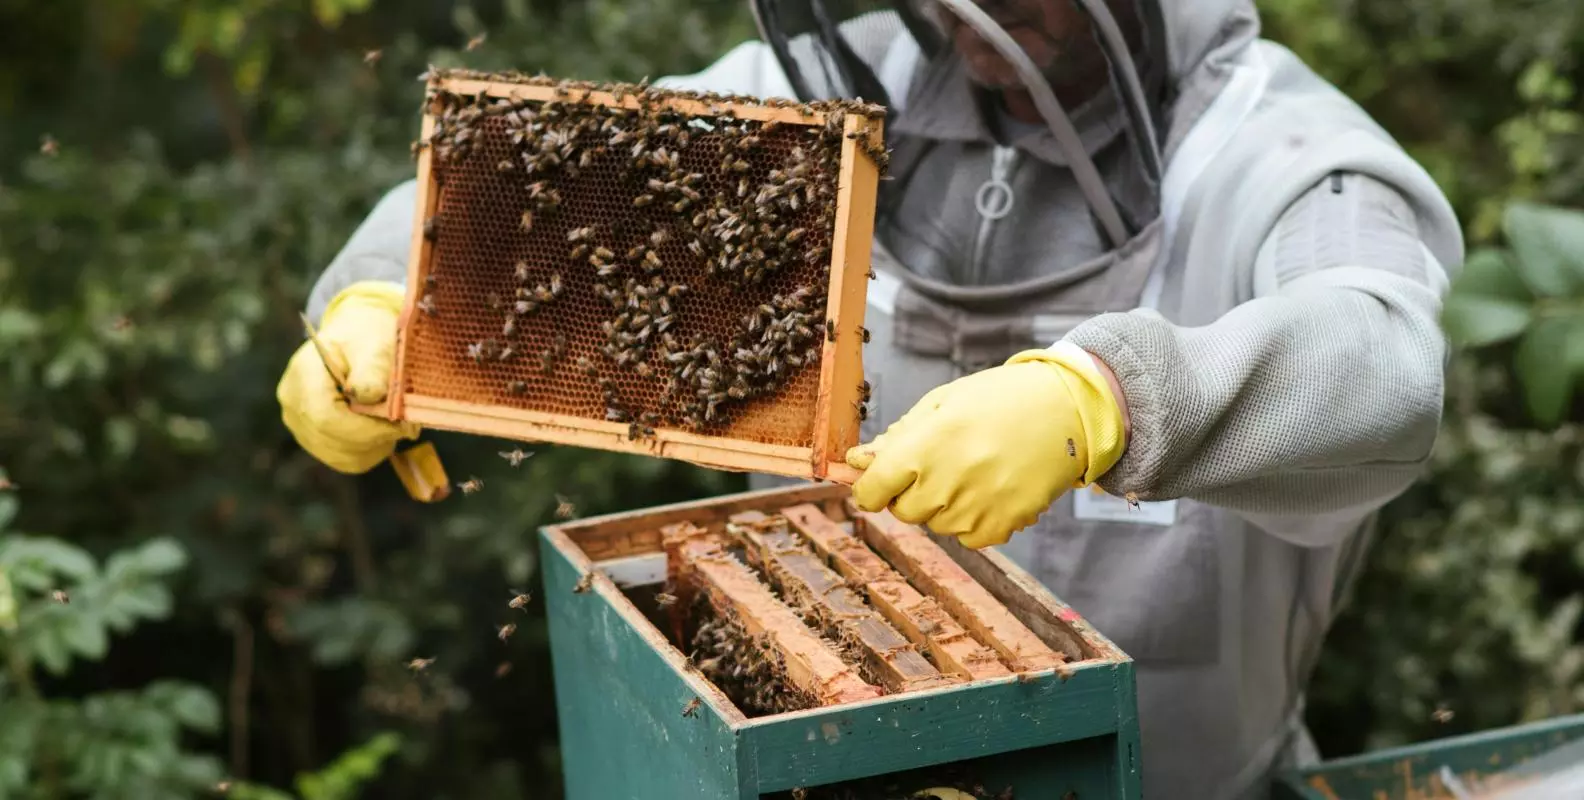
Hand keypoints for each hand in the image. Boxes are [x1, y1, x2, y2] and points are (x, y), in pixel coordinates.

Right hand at [276, 281, 418, 473]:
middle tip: (408, 423)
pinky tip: (382, 430)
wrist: (356, 340)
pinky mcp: (315, 439)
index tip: (401, 422)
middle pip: (335, 441)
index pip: (326, 418)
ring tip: (394, 421)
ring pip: (343, 457)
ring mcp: (300, 425)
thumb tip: (370, 396)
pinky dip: (371, 450)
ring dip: (377, 445)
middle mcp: (293, 404)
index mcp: (304, 375)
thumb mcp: (375, 344)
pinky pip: (346, 460)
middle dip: (378, 436)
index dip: (367, 428)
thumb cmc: (367, 338)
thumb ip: (372, 369)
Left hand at [844, 342, 1127, 548]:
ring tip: (973, 469)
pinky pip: (968, 537)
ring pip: (936, 525)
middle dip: (910, 492)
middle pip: (903, 511)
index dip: (870, 487)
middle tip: (939, 463)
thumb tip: (856, 460)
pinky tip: (991, 487)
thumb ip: (898, 436)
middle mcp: (950, 480)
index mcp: (929, 444)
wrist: (1069, 411)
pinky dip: (972, 519)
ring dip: (943, 504)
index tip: (878, 480)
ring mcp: (978, 507)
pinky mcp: (1003, 525)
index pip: (872, 490)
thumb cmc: (1001, 399)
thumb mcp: (942, 402)